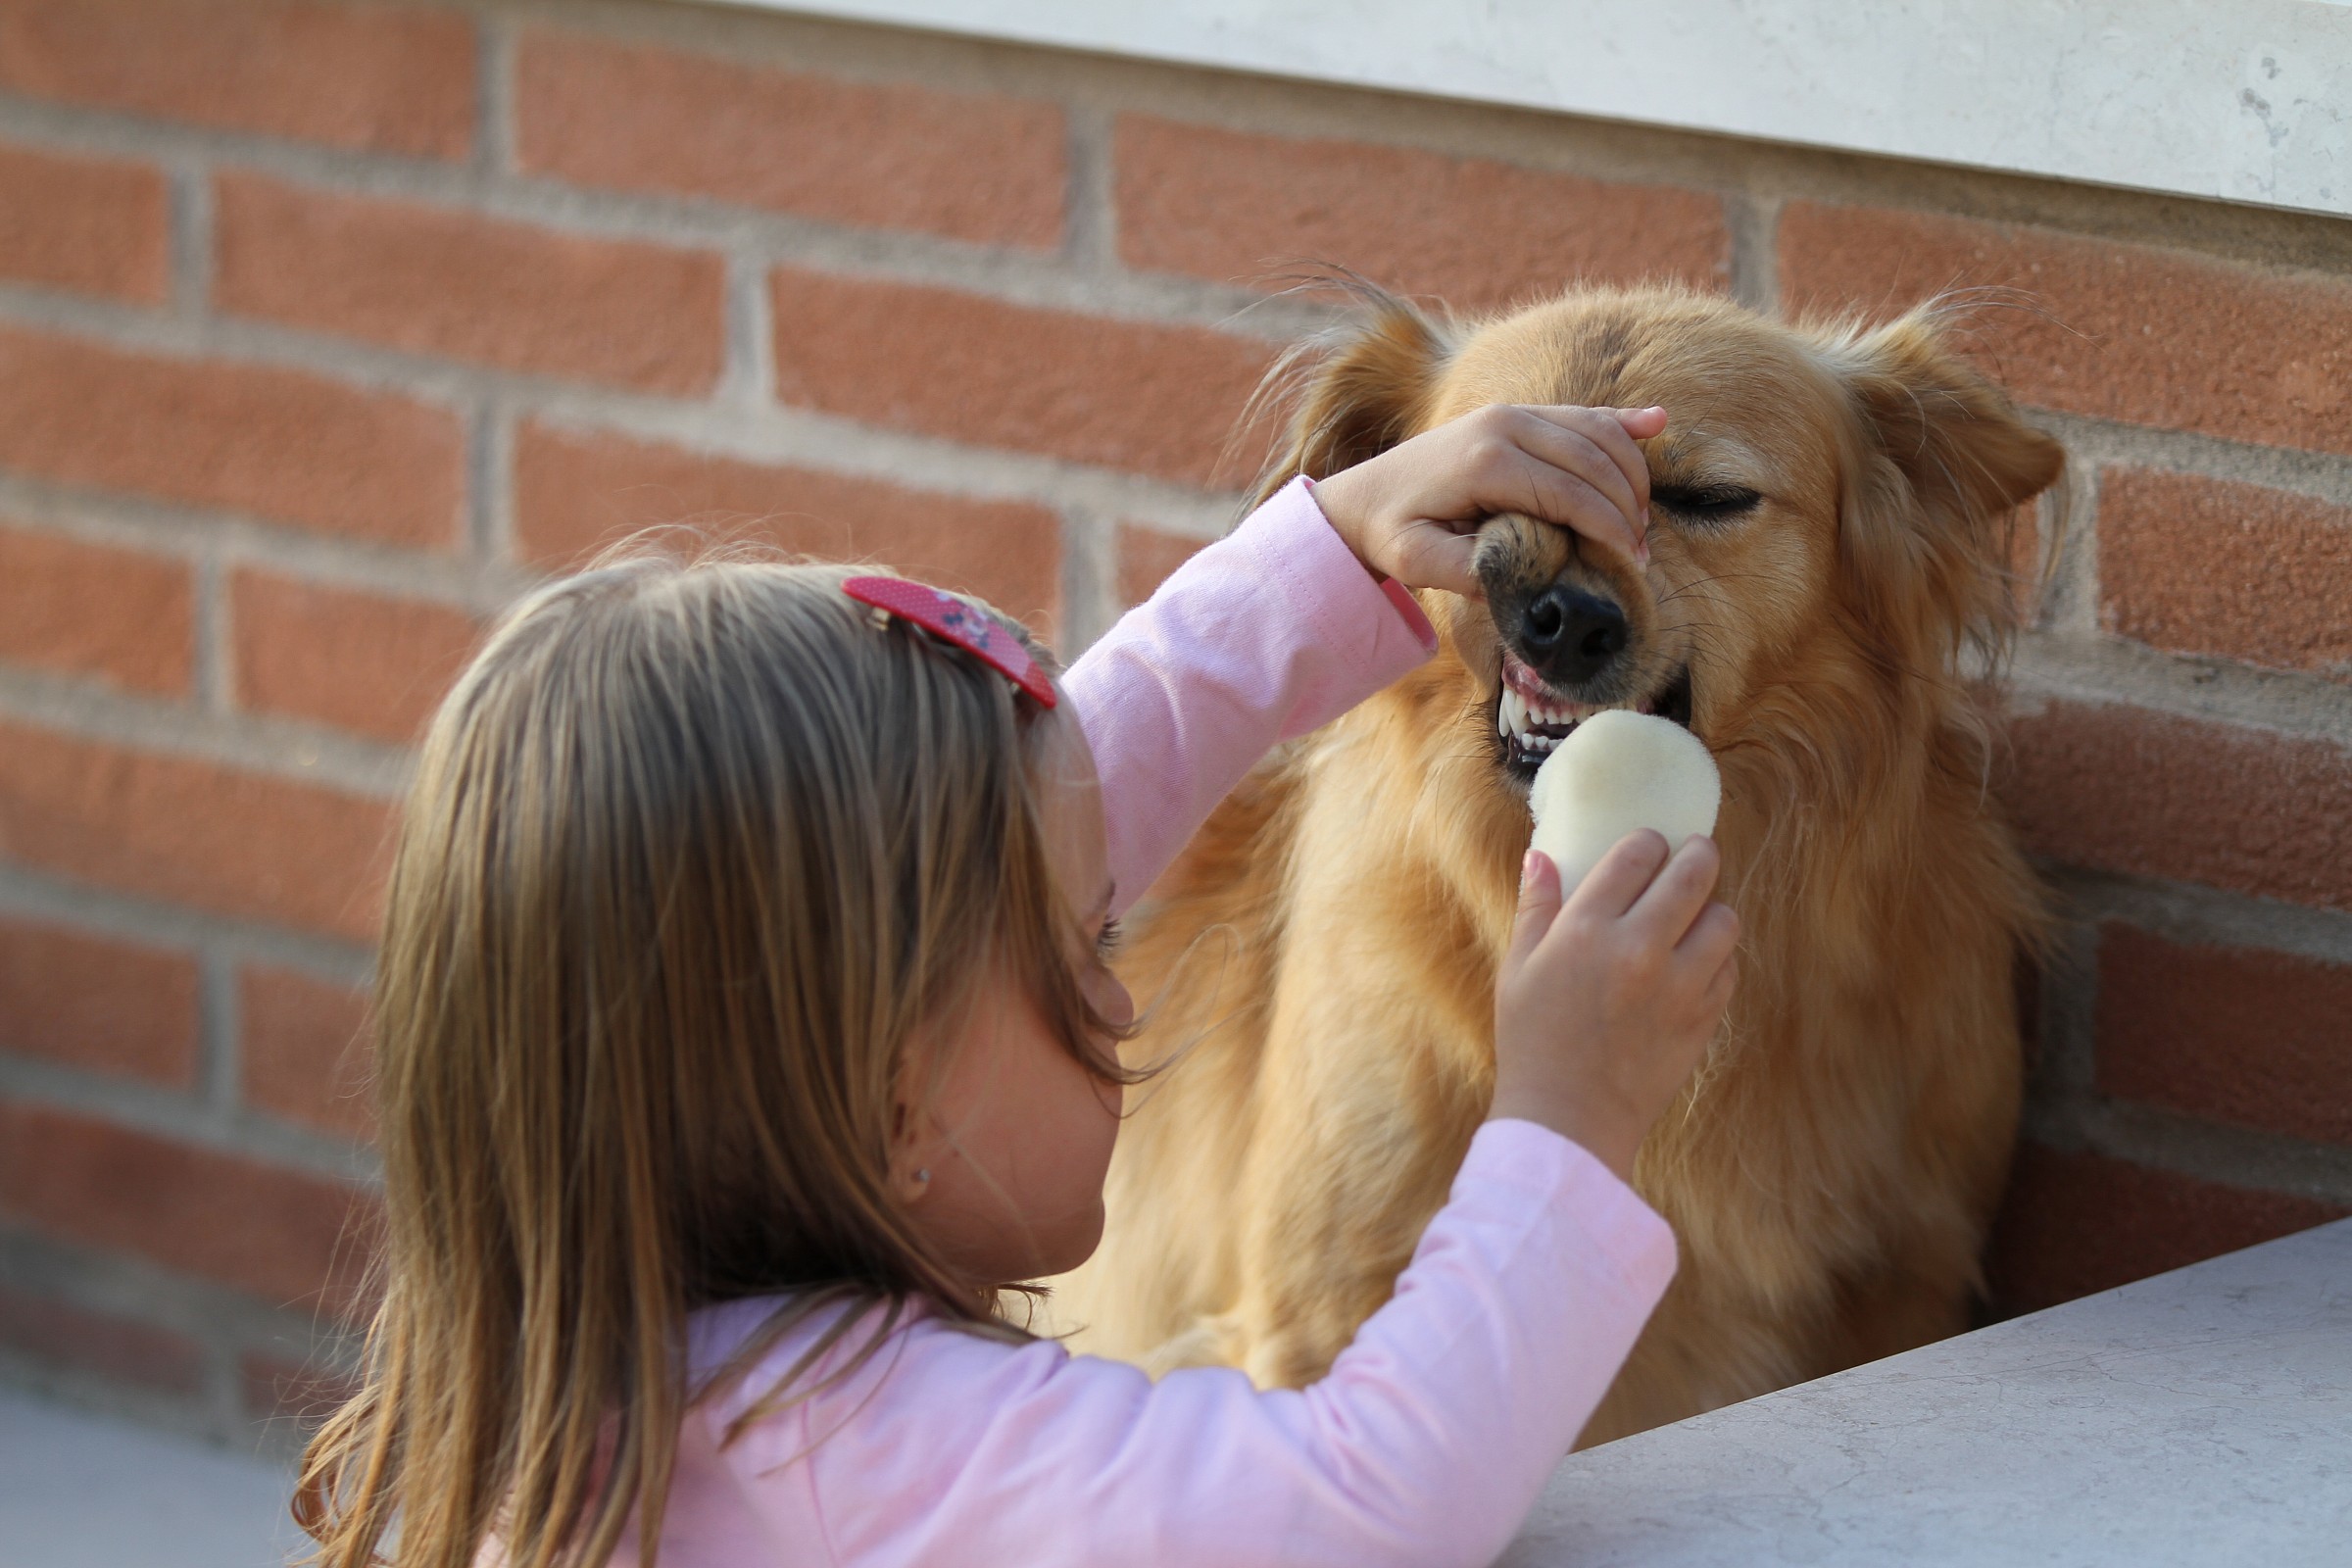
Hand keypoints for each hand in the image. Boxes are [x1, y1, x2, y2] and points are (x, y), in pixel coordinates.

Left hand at [1311, 404, 1667, 597]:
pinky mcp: (1515, 415)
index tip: (1630, 565)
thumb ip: (1468, 570)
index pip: (1570, 492)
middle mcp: (1503, 425)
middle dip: (1627, 507)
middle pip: (1593, 459)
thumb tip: (1522, 576)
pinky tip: (1658, 423)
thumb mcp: (1416, 563)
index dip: (1608, 528)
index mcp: (1485, 461)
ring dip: (1630, 474)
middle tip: (1639, 555)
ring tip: (1640, 524)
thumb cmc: (1391, 534)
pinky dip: (1621, 422)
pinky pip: (1581, 414)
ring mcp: (1511, 413)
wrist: (1361, 497)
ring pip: (1596, 431)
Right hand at [1488, 831, 1737, 1183]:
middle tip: (1697, 852)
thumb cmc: (1533, 1042)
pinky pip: (1729, 968)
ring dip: (1713, 908)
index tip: (1649, 846)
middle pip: (1693, 874)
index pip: (1636, 855)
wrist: (1568, 1120)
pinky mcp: (1702, 1019)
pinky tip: (1697, 962)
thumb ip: (1535, 908)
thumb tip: (1542, 857)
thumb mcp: (1518, 969)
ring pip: (1725, 918)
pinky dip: (1718, 958)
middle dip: (1699, 854)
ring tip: (1698, 913)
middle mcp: (1639, 949)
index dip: (1648, 842)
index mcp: (1587, 930)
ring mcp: (1678, 985)